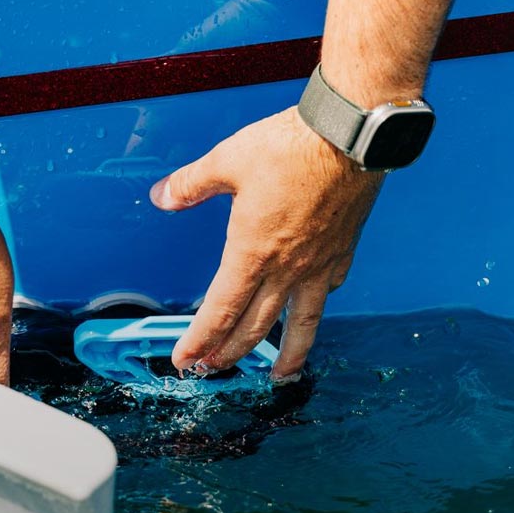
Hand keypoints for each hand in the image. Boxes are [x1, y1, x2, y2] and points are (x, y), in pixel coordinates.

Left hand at [149, 107, 383, 380]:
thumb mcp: (226, 161)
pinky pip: (326, 291)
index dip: (199, 342)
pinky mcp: (341, 252)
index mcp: (251, 253)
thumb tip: (162, 196)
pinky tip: (311, 313)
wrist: (351, 135)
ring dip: (286, 356)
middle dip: (228, 353)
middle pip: (253, 327)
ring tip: (280, 377)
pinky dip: (314, 307)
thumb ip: (190, 184)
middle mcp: (286, 268)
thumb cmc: (291, 146)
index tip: (184, 360)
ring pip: (300, 324)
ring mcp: (318, 264)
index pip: (219, 312)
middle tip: (212, 369)